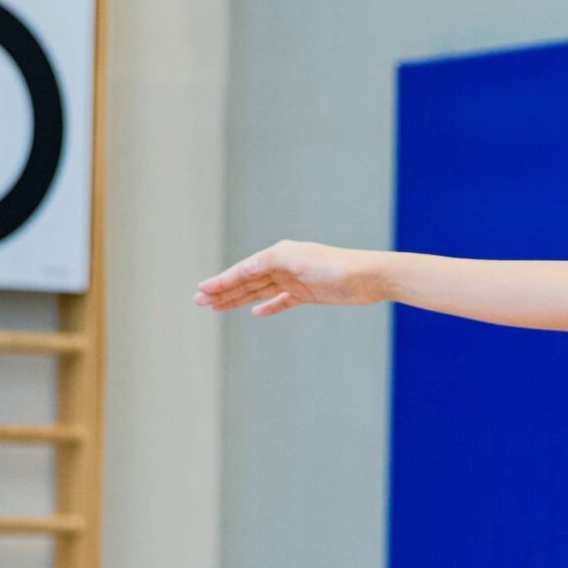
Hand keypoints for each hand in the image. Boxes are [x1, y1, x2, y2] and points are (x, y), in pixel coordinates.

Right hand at [196, 240, 383, 316]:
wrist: (369, 277)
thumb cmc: (335, 267)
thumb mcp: (297, 261)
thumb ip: (269, 263)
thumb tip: (245, 267)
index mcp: (279, 254)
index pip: (243, 270)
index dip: (222, 281)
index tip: (201, 291)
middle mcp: (284, 265)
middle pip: (247, 280)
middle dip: (223, 291)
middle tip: (199, 302)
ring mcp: (295, 280)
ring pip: (259, 291)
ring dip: (238, 299)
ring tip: (217, 307)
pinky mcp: (308, 294)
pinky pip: (281, 301)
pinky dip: (268, 306)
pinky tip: (255, 312)